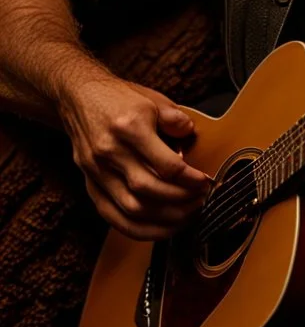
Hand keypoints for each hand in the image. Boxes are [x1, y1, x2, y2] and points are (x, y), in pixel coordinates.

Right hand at [58, 72, 209, 240]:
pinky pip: (113, 217)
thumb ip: (174, 118)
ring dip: (164, 220)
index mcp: (129, 126)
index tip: (205, 182)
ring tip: (186, 216)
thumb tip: (190, 135)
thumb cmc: (119, 98)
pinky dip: (139, 230)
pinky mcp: (89, 184)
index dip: (190, 179)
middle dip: (180, 201)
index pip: (166, 165)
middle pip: (148, 190)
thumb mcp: (152, 99)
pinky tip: (161, 229)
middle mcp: (110, 151)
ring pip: (131, 209)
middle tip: (200, 200)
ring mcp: (96, 171)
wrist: (77, 97)